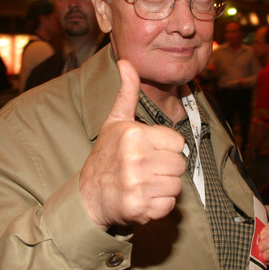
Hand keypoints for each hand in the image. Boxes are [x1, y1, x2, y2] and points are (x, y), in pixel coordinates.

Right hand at [79, 60, 187, 229]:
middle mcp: (136, 159)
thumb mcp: (115, 121)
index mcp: (134, 134)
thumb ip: (127, 93)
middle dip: (167, 168)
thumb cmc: (106, 156)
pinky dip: (159, 206)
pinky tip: (143, 198)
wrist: (88, 196)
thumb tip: (126, 61)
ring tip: (144, 183)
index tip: (148, 151)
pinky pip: (168, 205)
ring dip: (163, 187)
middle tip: (145, 169)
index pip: (177, 143)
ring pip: (177, 186)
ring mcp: (137, 185)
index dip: (166, 148)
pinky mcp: (140, 208)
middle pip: (180, 165)